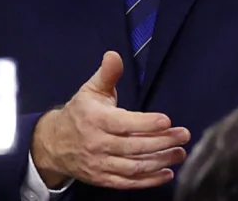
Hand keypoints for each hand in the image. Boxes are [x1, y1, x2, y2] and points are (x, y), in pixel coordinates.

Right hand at [31, 52, 189, 189]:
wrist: (54, 144)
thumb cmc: (79, 113)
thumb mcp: (90, 90)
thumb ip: (107, 74)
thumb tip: (114, 55)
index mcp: (96, 119)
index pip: (124, 124)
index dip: (146, 124)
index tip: (167, 120)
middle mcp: (97, 143)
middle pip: (134, 147)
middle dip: (162, 142)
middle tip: (183, 136)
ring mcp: (100, 164)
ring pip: (134, 167)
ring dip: (160, 161)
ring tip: (180, 153)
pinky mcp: (103, 179)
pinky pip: (128, 183)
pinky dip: (149, 181)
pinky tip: (167, 173)